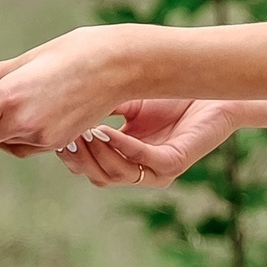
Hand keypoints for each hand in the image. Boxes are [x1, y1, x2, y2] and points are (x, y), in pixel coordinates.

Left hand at [0, 25, 140, 151]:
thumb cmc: (75, 51)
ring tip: (3, 108)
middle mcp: (23, 122)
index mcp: (9, 97)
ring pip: (4, 145)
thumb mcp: (30, 57)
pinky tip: (28, 114)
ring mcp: (43, 136)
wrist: (121, 66)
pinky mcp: (60, 142)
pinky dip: (20, 136)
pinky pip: (27, 146)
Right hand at [56, 99, 239, 187]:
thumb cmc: (173, 92)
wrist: (215, 91)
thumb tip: (57, 100)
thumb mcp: (127, 98)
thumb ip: (99, 105)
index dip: (70, 154)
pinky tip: (108, 131)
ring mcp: (158, 171)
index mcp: (125, 158)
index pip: (89, 167)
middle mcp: (140, 170)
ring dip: (96, 154)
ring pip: (117, 174)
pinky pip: (144, 161)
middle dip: (77, 157)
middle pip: (98, 176)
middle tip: (61, 136)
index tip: (51, 133)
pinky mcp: (176, 163)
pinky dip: (123, 147)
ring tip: (81, 132)